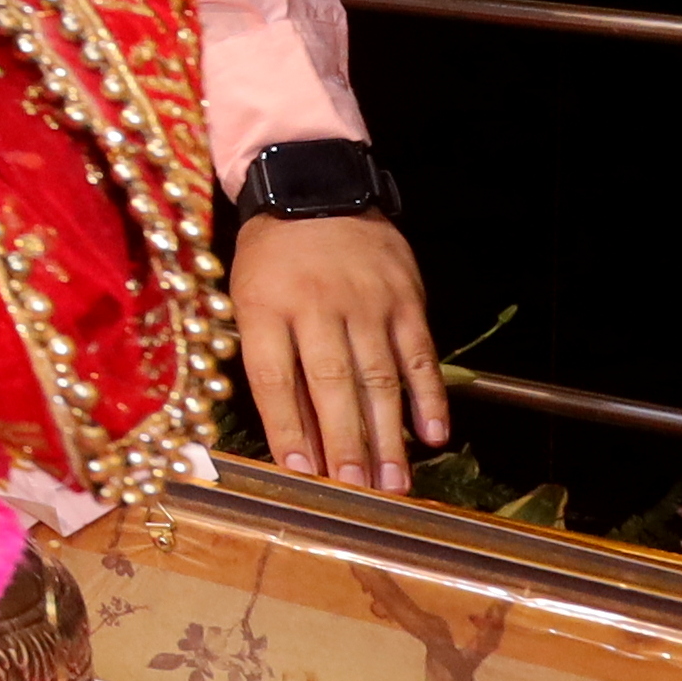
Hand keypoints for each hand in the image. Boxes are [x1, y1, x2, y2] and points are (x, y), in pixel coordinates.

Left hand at [233, 210, 443, 492]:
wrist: (312, 186)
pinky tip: (433, 435)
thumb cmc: (272, 258)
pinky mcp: (405, 298)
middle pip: (332, 385)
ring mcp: (366, 301)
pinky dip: (429, 397)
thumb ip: (272, 363)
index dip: (288, 431)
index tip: (301, 475)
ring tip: (393, 484)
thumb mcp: (248, 300)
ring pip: (380, 378)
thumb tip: (293, 438)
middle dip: (345, 445)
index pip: (274, 380)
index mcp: (264, 307)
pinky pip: (420, 355)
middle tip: (356, 493)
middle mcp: (317, 305)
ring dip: (388, 435)